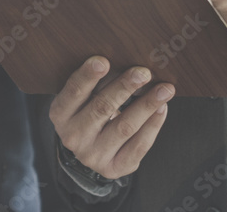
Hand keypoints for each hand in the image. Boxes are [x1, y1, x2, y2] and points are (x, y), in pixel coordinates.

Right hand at [50, 57, 174, 179]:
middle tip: (143, 72)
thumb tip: (127, 59)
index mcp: (61, 113)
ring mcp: (93, 155)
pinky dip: (153, 125)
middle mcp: (73, 136)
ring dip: (146, 106)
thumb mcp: (85, 97)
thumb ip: (98, 82)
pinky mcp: (113, 168)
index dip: (87, 76)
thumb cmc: (90, 111)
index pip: (73, 92)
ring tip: (164, 89)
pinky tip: (162, 108)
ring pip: (124, 127)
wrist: (90, 150)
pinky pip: (138, 146)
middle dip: (124, 88)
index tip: (104, 61)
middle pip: (101, 108)